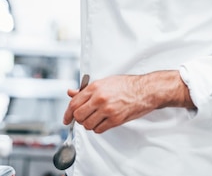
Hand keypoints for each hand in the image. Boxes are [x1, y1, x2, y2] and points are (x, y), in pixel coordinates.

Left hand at [63, 71, 193, 133]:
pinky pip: (99, 129)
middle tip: (83, 118)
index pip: (73, 103)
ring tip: (95, 119)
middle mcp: (99, 98)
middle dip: (79, 119)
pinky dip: (98, 128)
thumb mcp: (103, 82)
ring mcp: (107, 110)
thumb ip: (85, 90)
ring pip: (88, 125)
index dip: (67, 113)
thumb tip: (70, 93)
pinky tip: (102, 122)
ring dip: (89, 124)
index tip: (66, 119)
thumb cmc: (125, 85)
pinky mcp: (116, 120)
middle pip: (78, 116)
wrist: (145, 90)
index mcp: (94, 88)